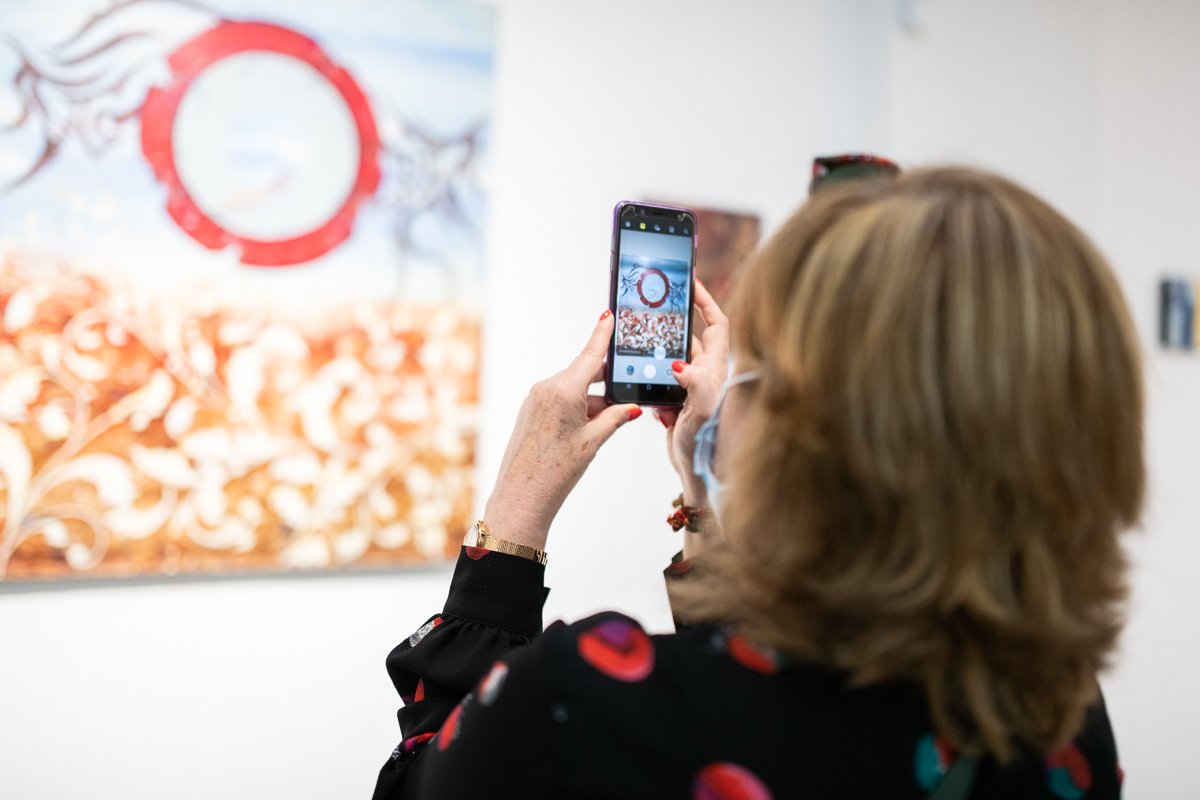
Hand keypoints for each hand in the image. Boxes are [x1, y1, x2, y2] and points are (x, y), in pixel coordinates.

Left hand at [482, 310, 641, 550]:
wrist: (521, 497)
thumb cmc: (555, 472)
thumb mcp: (593, 442)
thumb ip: (615, 418)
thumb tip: (632, 406)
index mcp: (563, 390)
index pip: (590, 355)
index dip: (602, 334)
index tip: (608, 314)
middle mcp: (546, 388)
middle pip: (583, 372)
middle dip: (605, 380)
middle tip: (627, 387)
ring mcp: (535, 399)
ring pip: (573, 388)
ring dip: (592, 399)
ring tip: (607, 422)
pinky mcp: (530, 411)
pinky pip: (560, 399)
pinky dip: (578, 407)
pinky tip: (588, 426)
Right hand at [654, 281, 729, 511]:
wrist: (696, 470)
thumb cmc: (703, 443)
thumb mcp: (701, 411)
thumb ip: (695, 384)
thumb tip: (680, 364)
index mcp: (716, 369)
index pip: (717, 324)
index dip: (706, 301)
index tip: (691, 283)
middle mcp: (707, 373)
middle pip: (691, 336)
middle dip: (674, 323)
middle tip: (655, 309)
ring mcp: (692, 386)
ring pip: (673, 357)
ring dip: (658, 352)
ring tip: (643, 346)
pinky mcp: (678, 399)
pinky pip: (662, 378)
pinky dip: (652, 378)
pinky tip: (645, 387)